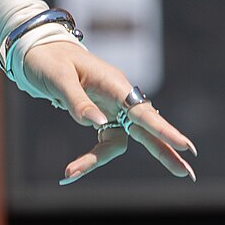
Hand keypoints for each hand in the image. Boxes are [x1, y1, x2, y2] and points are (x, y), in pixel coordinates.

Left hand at [16, 39, 198, 184]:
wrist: (38, 50)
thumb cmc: (49, 59)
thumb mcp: (58, 77)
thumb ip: (78, 100)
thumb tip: (98, 124)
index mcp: (113, 83)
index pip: (142, 110)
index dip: (163, 129)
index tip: (183, 145)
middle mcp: (118, 96)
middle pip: (146, 128)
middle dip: (165, 151)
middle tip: (187, 174)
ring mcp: (111, 106)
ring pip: (123, 139)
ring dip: (101, 159)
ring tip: (71, 173)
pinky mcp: (101, 115)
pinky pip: (104, 139)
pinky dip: (91, 156)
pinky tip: (74, 168)